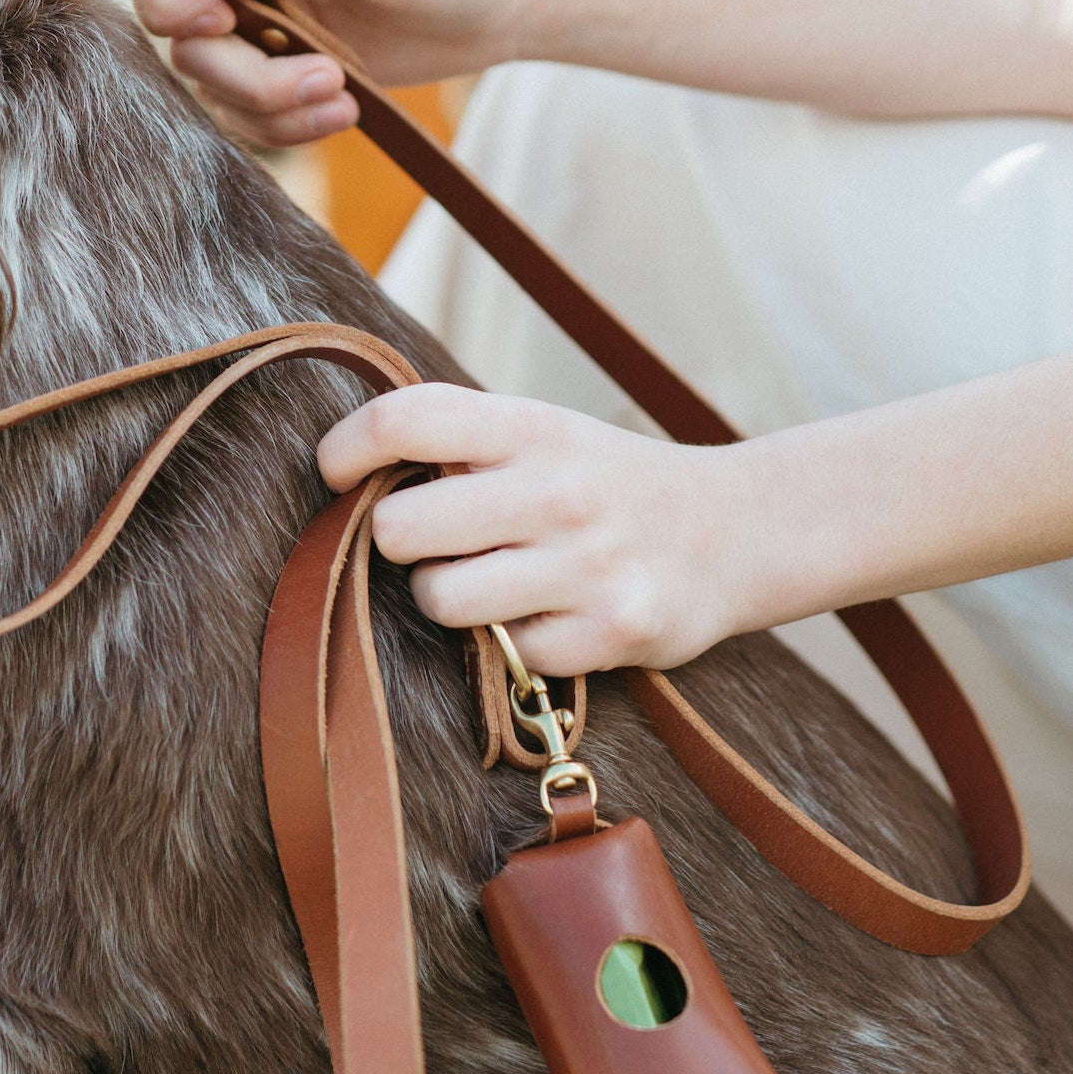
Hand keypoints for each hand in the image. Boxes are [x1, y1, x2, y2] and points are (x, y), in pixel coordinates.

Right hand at [124, 0, 550, 145]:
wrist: (505, 0)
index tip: (221, 17)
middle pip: (178, 39)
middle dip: (238, 70)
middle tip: (314, 70)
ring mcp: (264, 33)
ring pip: (213, 89)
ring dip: (271, 105)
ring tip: (341, 92)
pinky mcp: (290, 80)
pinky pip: (253, 122)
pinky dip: (290, 129)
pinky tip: (346, 110)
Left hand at [318, 385, 750, 675]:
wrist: (735, 532)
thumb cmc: (607, 482)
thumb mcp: (546, 434)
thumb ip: (463, 444)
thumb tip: (351, 472)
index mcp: (533, 427)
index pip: (405, 420)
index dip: (345, 449)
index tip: (337, 474)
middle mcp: (559, 490)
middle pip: (401, 527)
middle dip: (399, 541)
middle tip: (435, 541)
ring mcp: (587, 564)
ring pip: (441, 599)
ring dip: (449, 597)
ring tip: (491, 580)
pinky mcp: (611, 632)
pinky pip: (508, 653)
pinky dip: (516, 643)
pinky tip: (550, 613)